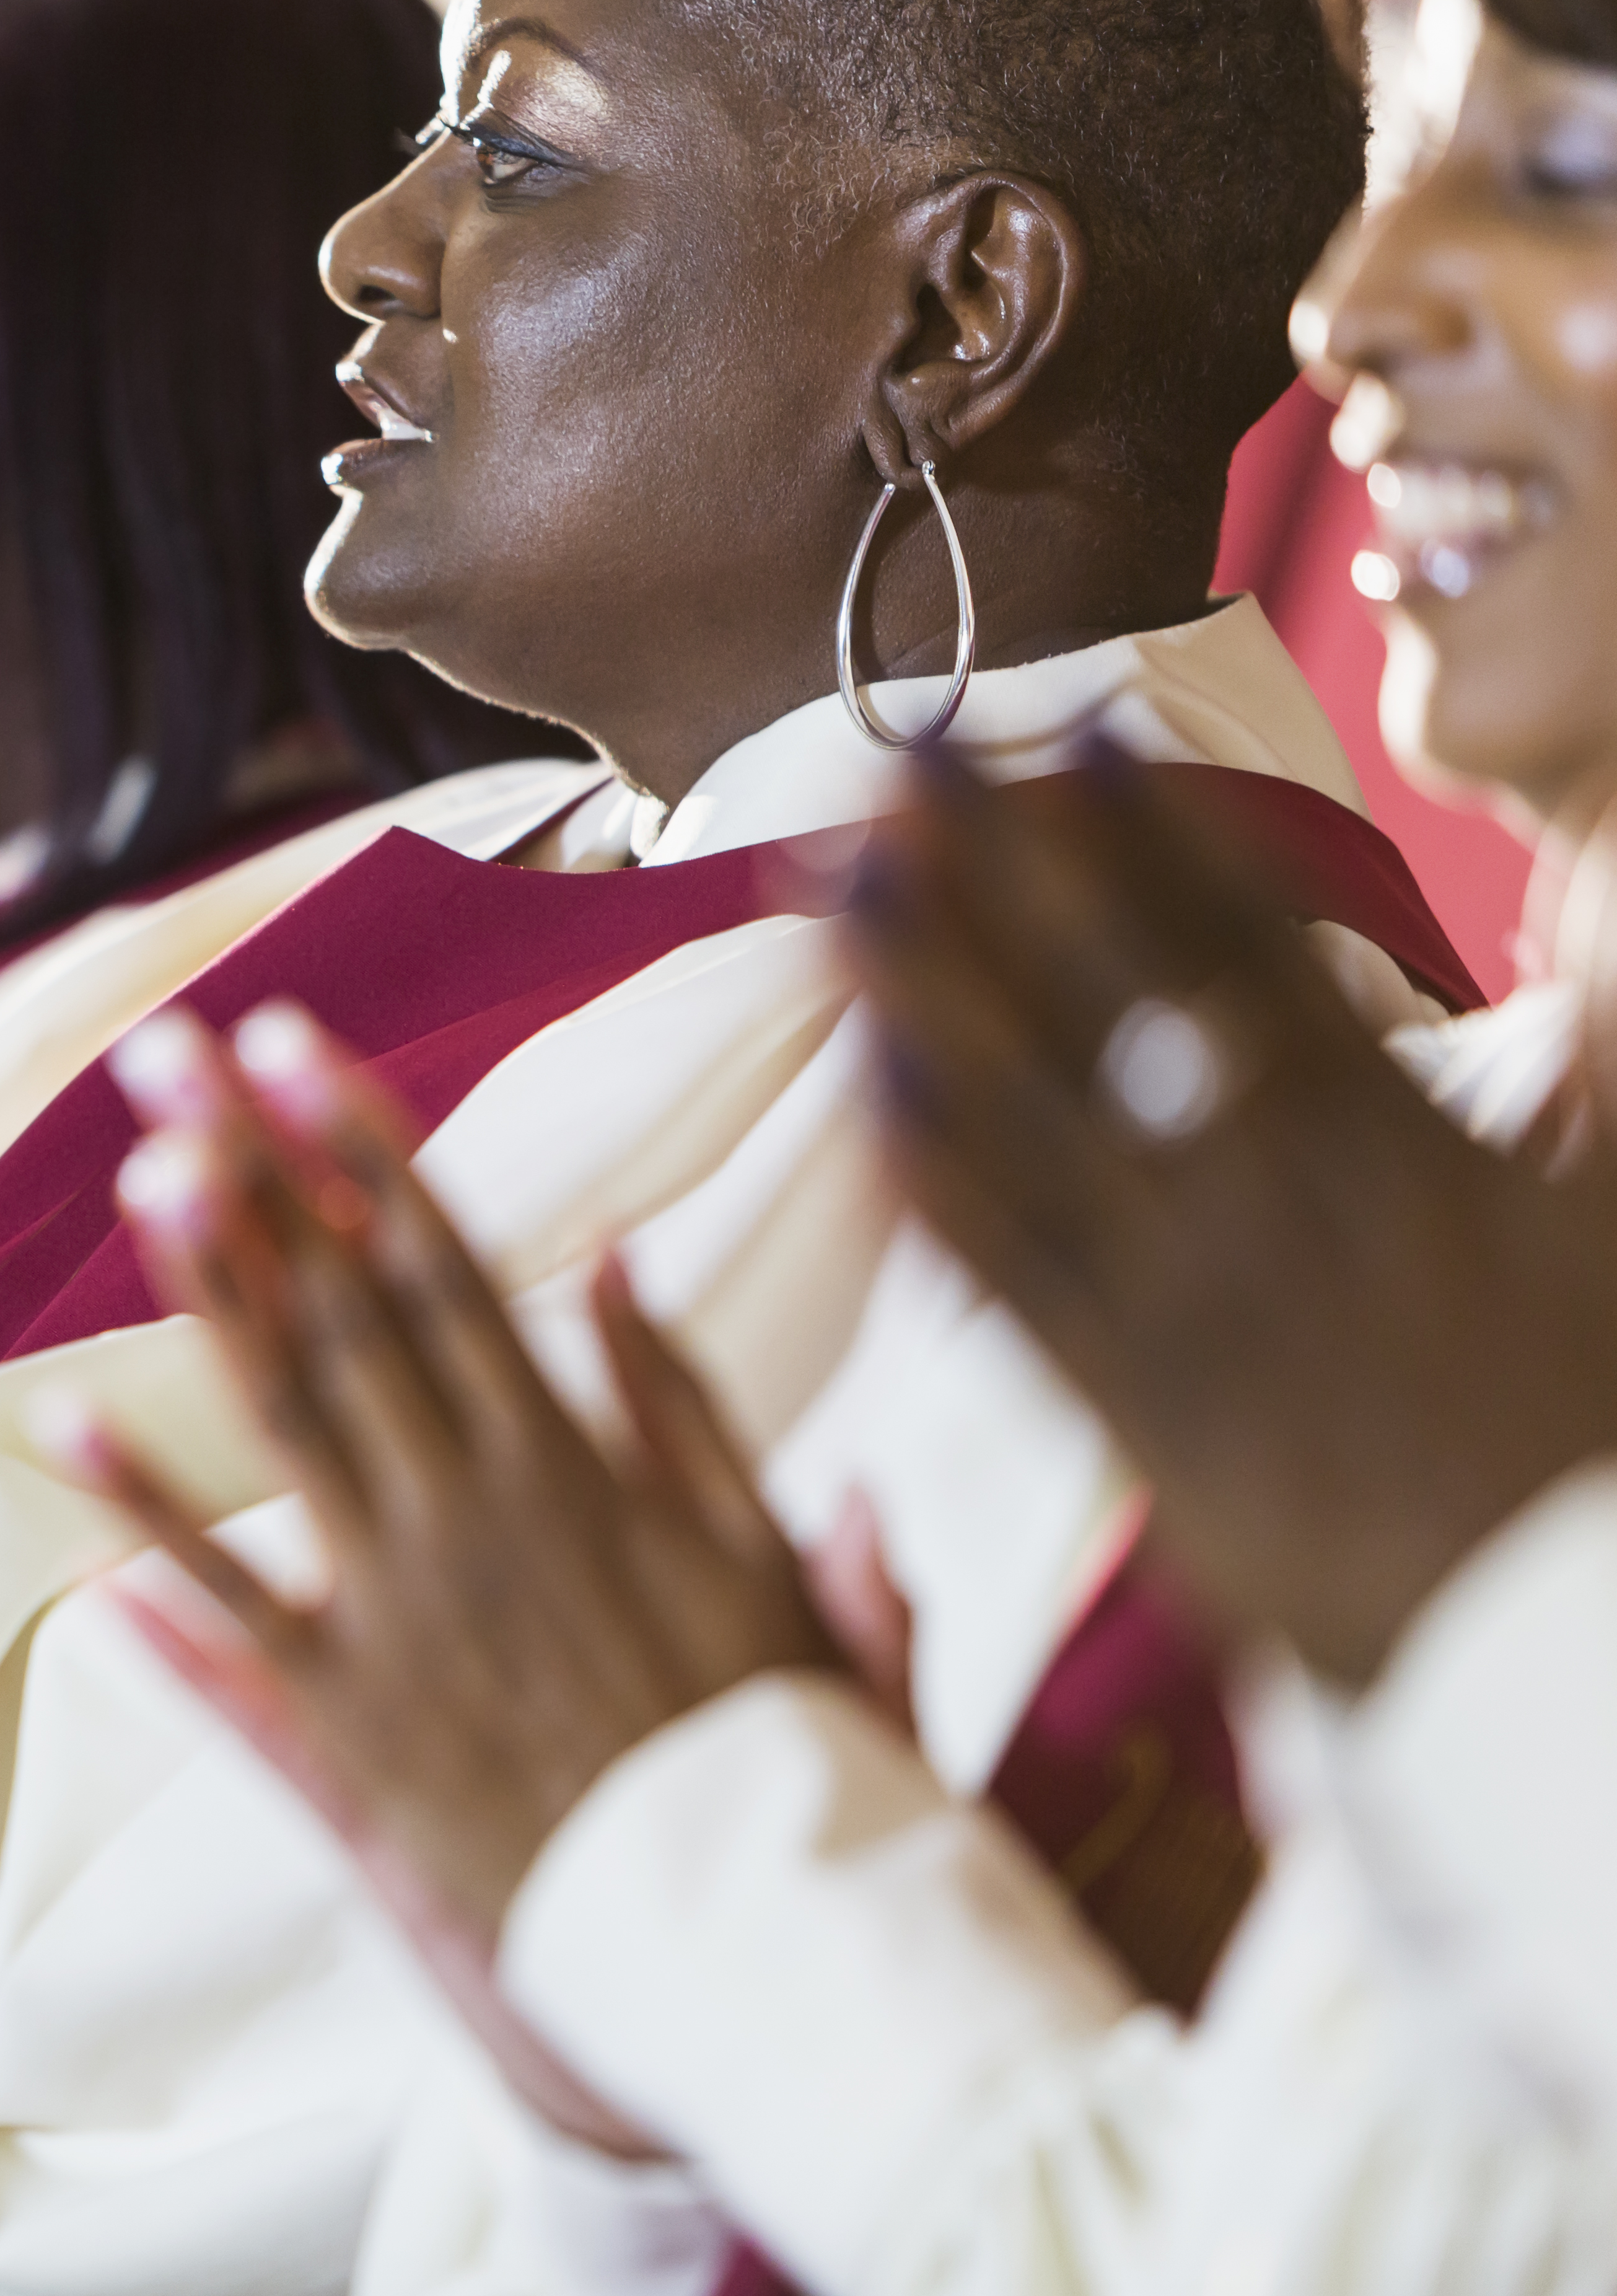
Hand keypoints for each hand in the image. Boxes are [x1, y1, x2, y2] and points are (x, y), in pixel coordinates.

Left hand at [46, 1002, 839, 2137]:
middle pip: (343, 1309)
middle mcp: (473, 1514)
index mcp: (571, 1463)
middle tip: (167, 1055)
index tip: (293, 1041)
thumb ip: (685, 1404)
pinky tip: (62, 1426)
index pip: (444, 1264)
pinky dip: (145, 1522)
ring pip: (284, 1424)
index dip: (359, 1145)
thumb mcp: (765, 1554)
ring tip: (132, 1175)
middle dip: (254, 1170)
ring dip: (205, 1292)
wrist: (752, 1944)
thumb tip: (624, 1257)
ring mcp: (403, 1616)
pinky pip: (229, 1612)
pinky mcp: (353, 1724)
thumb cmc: (779, 1751)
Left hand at [850, 742, 1616, 1684]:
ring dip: (931, 1002)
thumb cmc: (1609, 1449)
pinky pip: (1019, 1292)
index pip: (1256, 958)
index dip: (1162, 841)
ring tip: (843, 893)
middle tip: (908, 759)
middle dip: (1006, 879)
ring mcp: (1192, 1314)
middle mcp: (1274, 1213)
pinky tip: (867, 1107)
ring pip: (1035, 1128)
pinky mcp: (1136, 1420)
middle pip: (1114, 1012)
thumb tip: (1608, 913)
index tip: (1081, 736)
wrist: (1559, 1647)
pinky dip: (944, 1196)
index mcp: (1403, 1153)